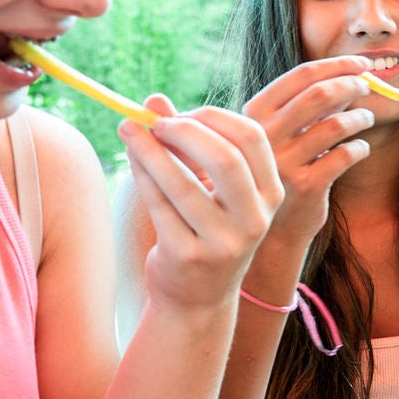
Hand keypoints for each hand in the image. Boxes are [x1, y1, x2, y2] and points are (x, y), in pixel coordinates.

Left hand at [120, 101, 283, 311]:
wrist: (198, 297)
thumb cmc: (204, 228)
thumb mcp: (208, 186)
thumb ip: (188, 143)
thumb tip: (153, 101)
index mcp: (271, 194)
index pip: (252, 138)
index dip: (213, 118)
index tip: (182, 115)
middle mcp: (256, 219)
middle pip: (226, 158)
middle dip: (184, 131)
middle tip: (154, 122)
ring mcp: (225, 242)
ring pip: (183, 183)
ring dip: (150, 150)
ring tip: (128, 128)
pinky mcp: (189, 257)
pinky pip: (159, 206)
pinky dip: (142, 176)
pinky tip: (130, 160)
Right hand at [243, 56, 376, 244]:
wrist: (270, 226)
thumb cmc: (279, 170)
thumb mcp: (279, 134)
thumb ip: (305, 106)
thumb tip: (349, 74)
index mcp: (254, 114)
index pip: (300, 76)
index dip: (336, 64)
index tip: (362, 63)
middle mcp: (265, 136)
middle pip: (319, 94)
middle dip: (351, 85)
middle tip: (368, 86)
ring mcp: (284, 162)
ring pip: (336, 125)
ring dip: (360, 117)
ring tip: (367, 119)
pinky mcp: (306, 186)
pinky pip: (345, 156)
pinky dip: (360, 148)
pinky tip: (362, 149)